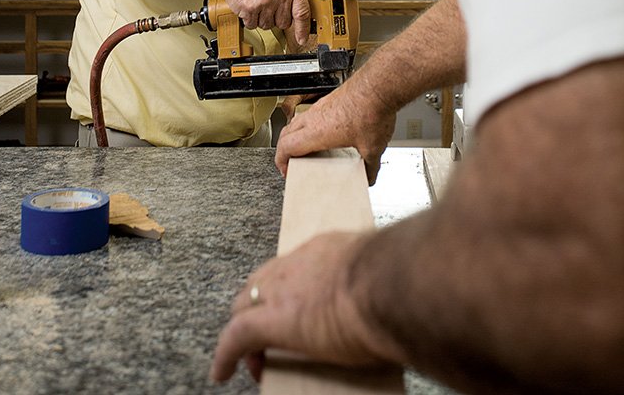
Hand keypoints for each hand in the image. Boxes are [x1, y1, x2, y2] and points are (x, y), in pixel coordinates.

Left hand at [211, 231, 401, 382]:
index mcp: (327, 249)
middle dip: (259, 306)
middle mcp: (298, 263)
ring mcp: (283, 290)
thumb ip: (381, 277)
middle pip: (261, 281)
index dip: (287, 289)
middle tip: (270, 336)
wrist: (391, 283)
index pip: (294, 266)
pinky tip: (222, 372)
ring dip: (245, 329)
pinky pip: (236, 336)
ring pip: (245, 304)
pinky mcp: (274, 321)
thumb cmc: (401, 278)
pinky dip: (226, 354)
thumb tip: (401, 292)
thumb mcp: (388, 268)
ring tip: (252, 357)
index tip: (296, 306)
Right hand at [217, 0, 310, 44]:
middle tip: (267, 3)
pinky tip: (248, 3)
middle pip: (283, 23)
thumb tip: (299, 15)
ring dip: (260, 18)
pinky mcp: (250, 8)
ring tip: (257, 0)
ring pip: (267, 25)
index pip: (302, 12)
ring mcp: (266, 1)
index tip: (302, 40)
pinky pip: (252, 25)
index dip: (303, 29)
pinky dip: (248, 18)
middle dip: (275, 17)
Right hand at [275, 76, 395, 184]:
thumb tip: (370, 176)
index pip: (285, 146)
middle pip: (285, 133)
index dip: (281, 161)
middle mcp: (314, 117)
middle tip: (292, 162)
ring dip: (295, 135)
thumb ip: (370, 167)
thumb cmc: (371, 112)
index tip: (286, 170)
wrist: (379, 86)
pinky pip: (310, 114)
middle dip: (284, 149)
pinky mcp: (330, 98)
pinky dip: (309, 125)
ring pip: (297, 121)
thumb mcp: (372, 148)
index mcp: (316, 132)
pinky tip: (326, 132)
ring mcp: (321, 106)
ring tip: (306, 148)